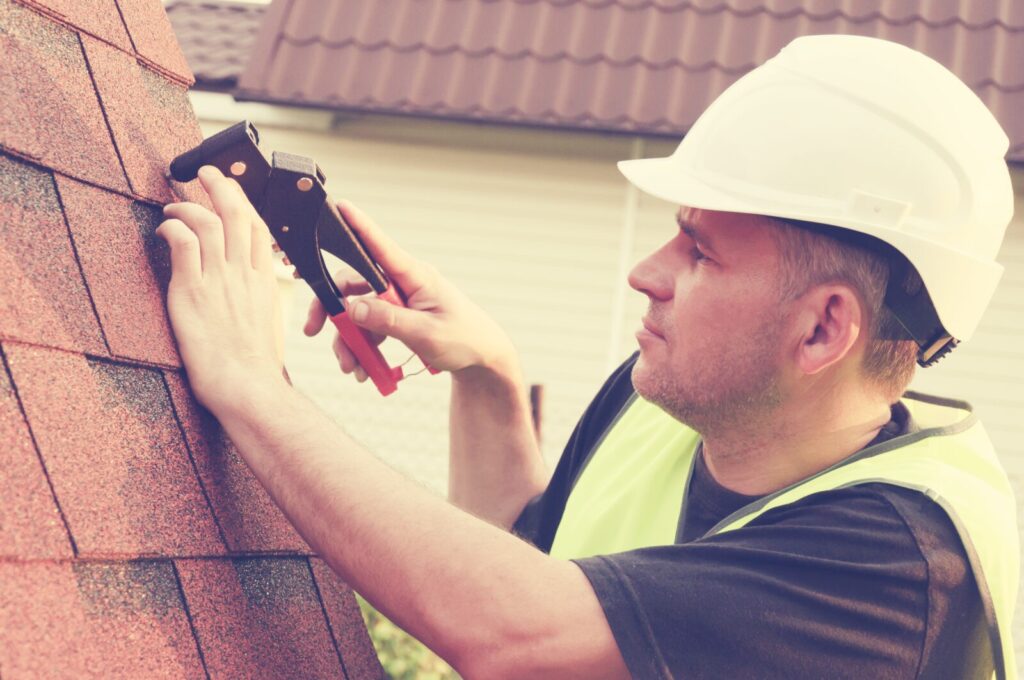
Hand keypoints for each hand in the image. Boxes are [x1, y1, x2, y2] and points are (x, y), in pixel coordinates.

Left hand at [157, 165, 285, 411]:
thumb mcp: (265, 325)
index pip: (259, 228)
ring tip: (173, 207)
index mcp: (265, 282)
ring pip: (208, 221)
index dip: (246, 202)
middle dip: (221, 185)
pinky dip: (172, 227)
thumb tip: (243, 295)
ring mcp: (220, 280)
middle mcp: (244, 274)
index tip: (234, 190)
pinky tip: (164, 230)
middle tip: (206, 172)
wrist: (248, 387)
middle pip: (237, 213)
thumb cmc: (254, 367)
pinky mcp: (193, 290)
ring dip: (188, 206)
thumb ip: (254, 301)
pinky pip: (182, 242)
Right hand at [303, 201, 517, 380]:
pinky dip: (362, 348)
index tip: (339, 206)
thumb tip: (351, 307)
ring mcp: (399, 300)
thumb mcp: (426, 334)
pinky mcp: (398, 317)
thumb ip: (388, 320)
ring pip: (357, 312)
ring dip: (348, 341)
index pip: (380, 246)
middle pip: (353, 284)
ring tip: (353, 369)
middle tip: (314, 331)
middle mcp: (403, 283)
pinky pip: (368, 328)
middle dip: (333, 311)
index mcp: (415, 276)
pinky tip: (365, 370)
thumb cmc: (464, 339)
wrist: (483, 360)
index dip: (358, 225)